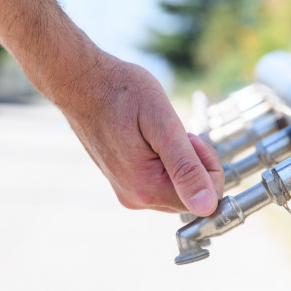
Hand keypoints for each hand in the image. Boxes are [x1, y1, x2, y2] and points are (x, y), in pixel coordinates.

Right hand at [58, 54, 223, 215]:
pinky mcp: (123, 182)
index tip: (188, 138)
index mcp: (147, 188)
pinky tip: (147, 138)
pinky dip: (163, 160)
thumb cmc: (122, 93)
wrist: (82, 83)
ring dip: (178, 161)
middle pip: (190, 195)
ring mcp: (127, 192)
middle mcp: (136, 198)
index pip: (206, 200)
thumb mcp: (164, 125)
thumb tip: (208, 207)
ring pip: (175, 188)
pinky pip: (158, 181)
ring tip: (156, 133)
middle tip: (174, 133)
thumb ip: (186, 168)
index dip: (208, 166)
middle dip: (193, 163)